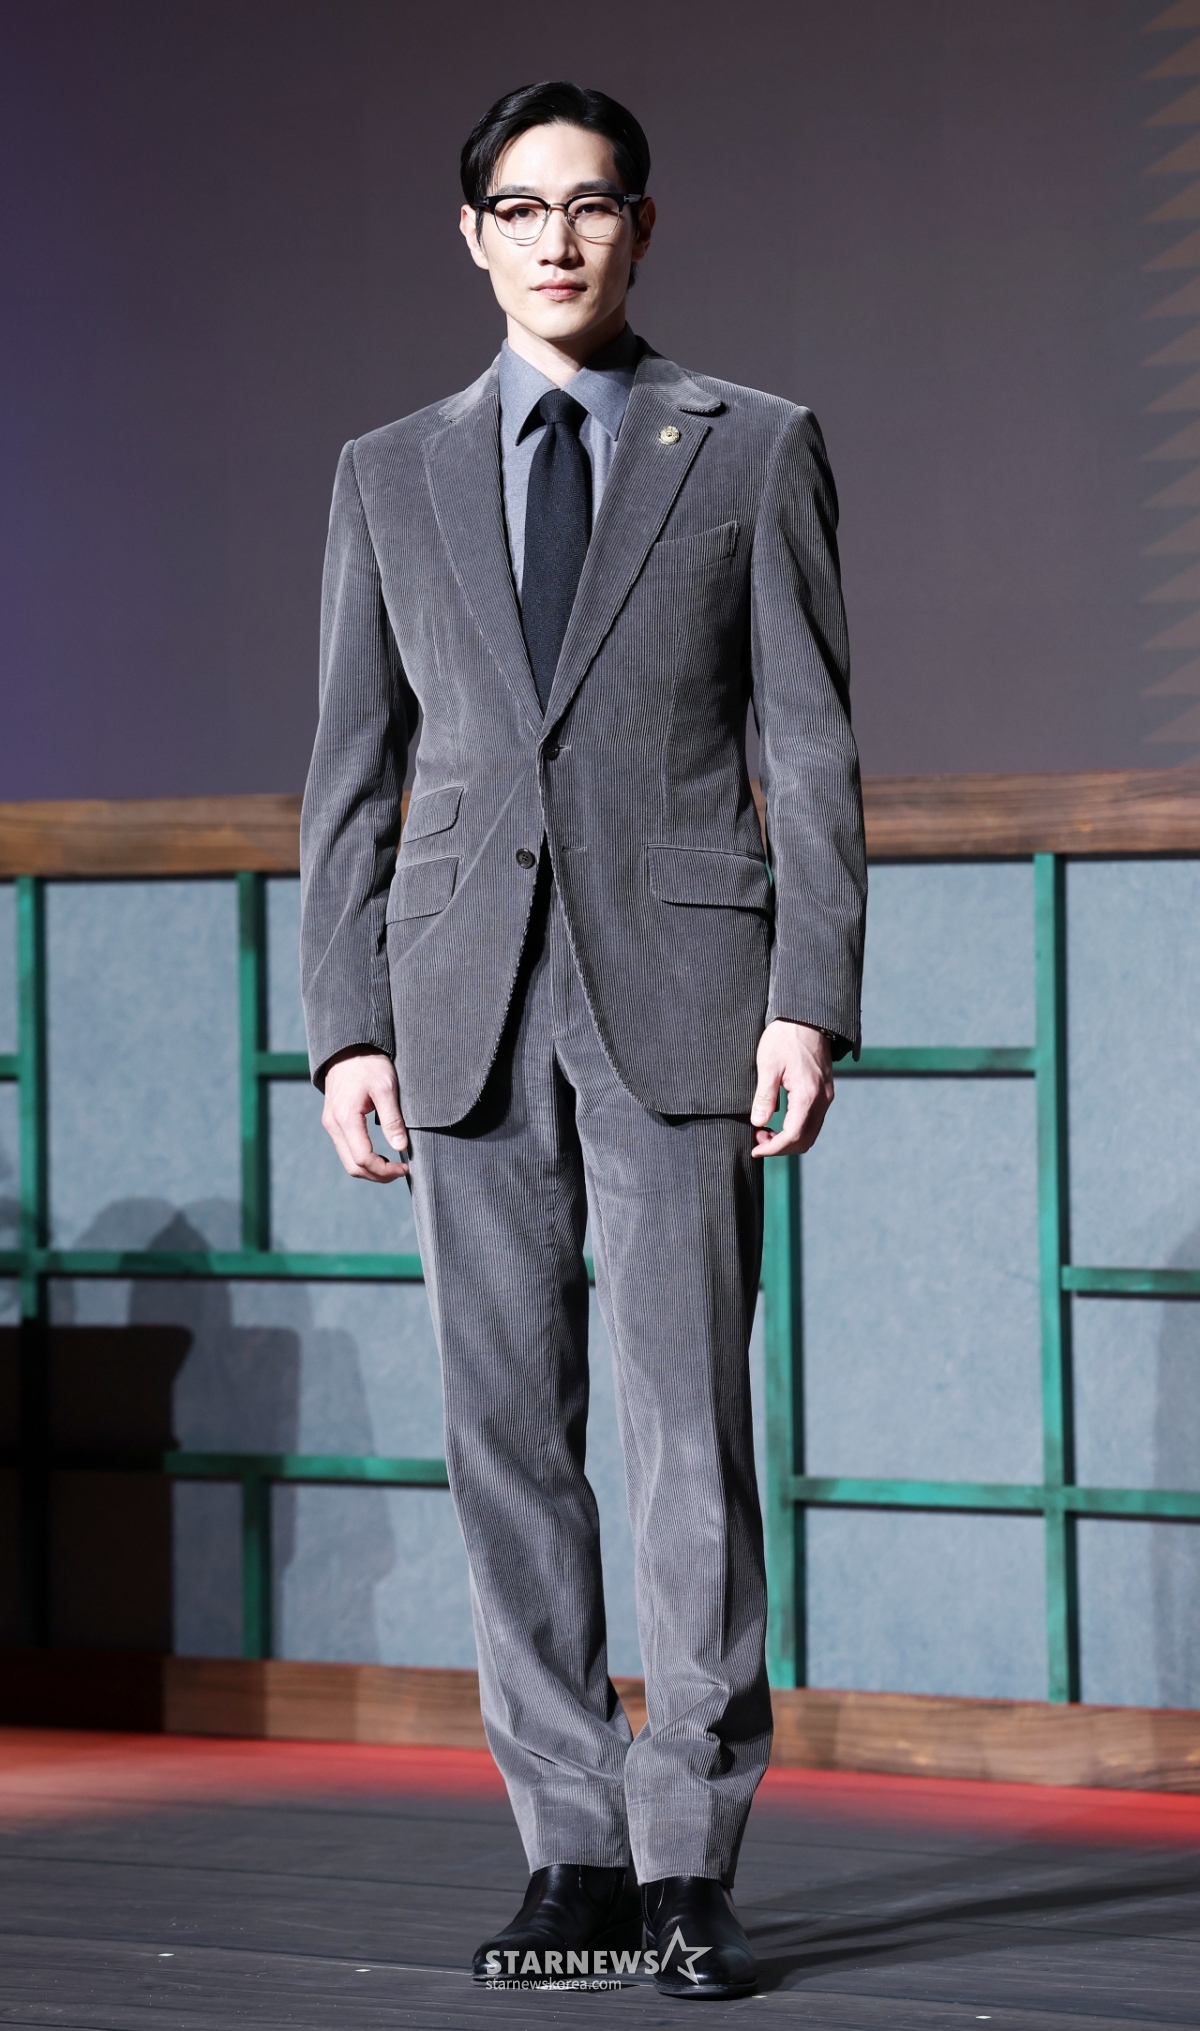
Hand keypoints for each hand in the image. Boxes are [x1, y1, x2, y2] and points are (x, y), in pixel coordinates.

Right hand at [321, 1051, 408, 1182]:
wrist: (349, 1047)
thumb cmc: (369, 1064)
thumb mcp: (386, 1088)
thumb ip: (392, 1119)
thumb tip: (401, 1147)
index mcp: (346, 1118)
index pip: (363, 1158)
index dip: (385, 1170)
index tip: (405, 1168)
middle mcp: (333, 1125)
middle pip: (353, 1166)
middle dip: (377, 1175)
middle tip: (400, 1172)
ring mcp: (331, 1124)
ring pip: (348, 1161)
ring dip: (370, 1169)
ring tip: (393, 1166)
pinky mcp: (334, 1121)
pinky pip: (346, 1149)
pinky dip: (363, 1158)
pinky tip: (380, 1155)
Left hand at [750, 1021, 833, 1157]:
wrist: (807, 1017)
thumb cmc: (785, 1037)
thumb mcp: (768, 1065)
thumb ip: (764, 1096)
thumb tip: (758, 1122)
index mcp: (808, 1094)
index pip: (793, 1135)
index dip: (773, 1148)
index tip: (755, 1150)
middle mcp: (822, 1099)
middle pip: (805, 1139)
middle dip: (781, 1147)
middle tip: (757, 1140)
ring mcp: (826, 1096)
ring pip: (810, 1132)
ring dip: (788, 1138)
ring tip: (764, 1131)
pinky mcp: (825, 1091)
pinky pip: (813, 1119)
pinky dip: (796, 1128)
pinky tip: (778, 1120)